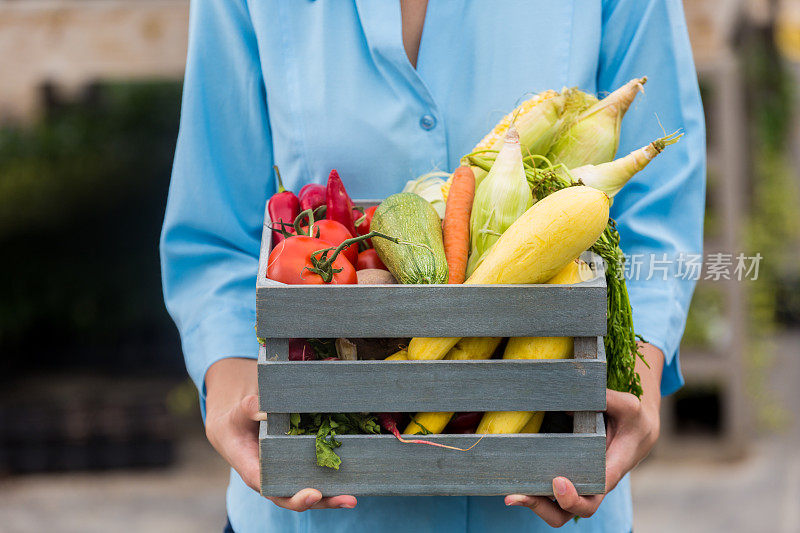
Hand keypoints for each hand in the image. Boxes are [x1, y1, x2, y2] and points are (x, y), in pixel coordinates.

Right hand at [204, 357, 356, 510]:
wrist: (234, 427)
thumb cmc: (233, 422)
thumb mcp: (236, 414)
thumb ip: (248, 409)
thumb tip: (265, 409)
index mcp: (254, 471)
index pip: (273, 490)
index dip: (294, 496)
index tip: (314, 494)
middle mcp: (271, 478)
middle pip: (295, 498)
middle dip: (321, 501)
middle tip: (346, 499)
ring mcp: (285, 475)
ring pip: (308, 491)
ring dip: (331, 496)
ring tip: (352, 499)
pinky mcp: (296, 467)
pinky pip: (313, 477)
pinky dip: (331, 480)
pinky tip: (353, 478)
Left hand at [505, 343, 663, 526]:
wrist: (637, 430)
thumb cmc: (633, 418)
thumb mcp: (628, 405)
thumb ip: (607, 399)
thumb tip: (573, 394)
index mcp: (611, 468)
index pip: (594, 492)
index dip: (575, 497)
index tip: (557, 482)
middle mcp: (595, 482)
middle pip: (573, 510)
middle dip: (545, 508)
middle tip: (516, 496)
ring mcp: (582, 482)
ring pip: (560, 509)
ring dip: (535, 504)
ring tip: (510, 496)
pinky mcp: (570, 476)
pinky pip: (551, 494)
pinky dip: (533, 491)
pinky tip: (512, 483)